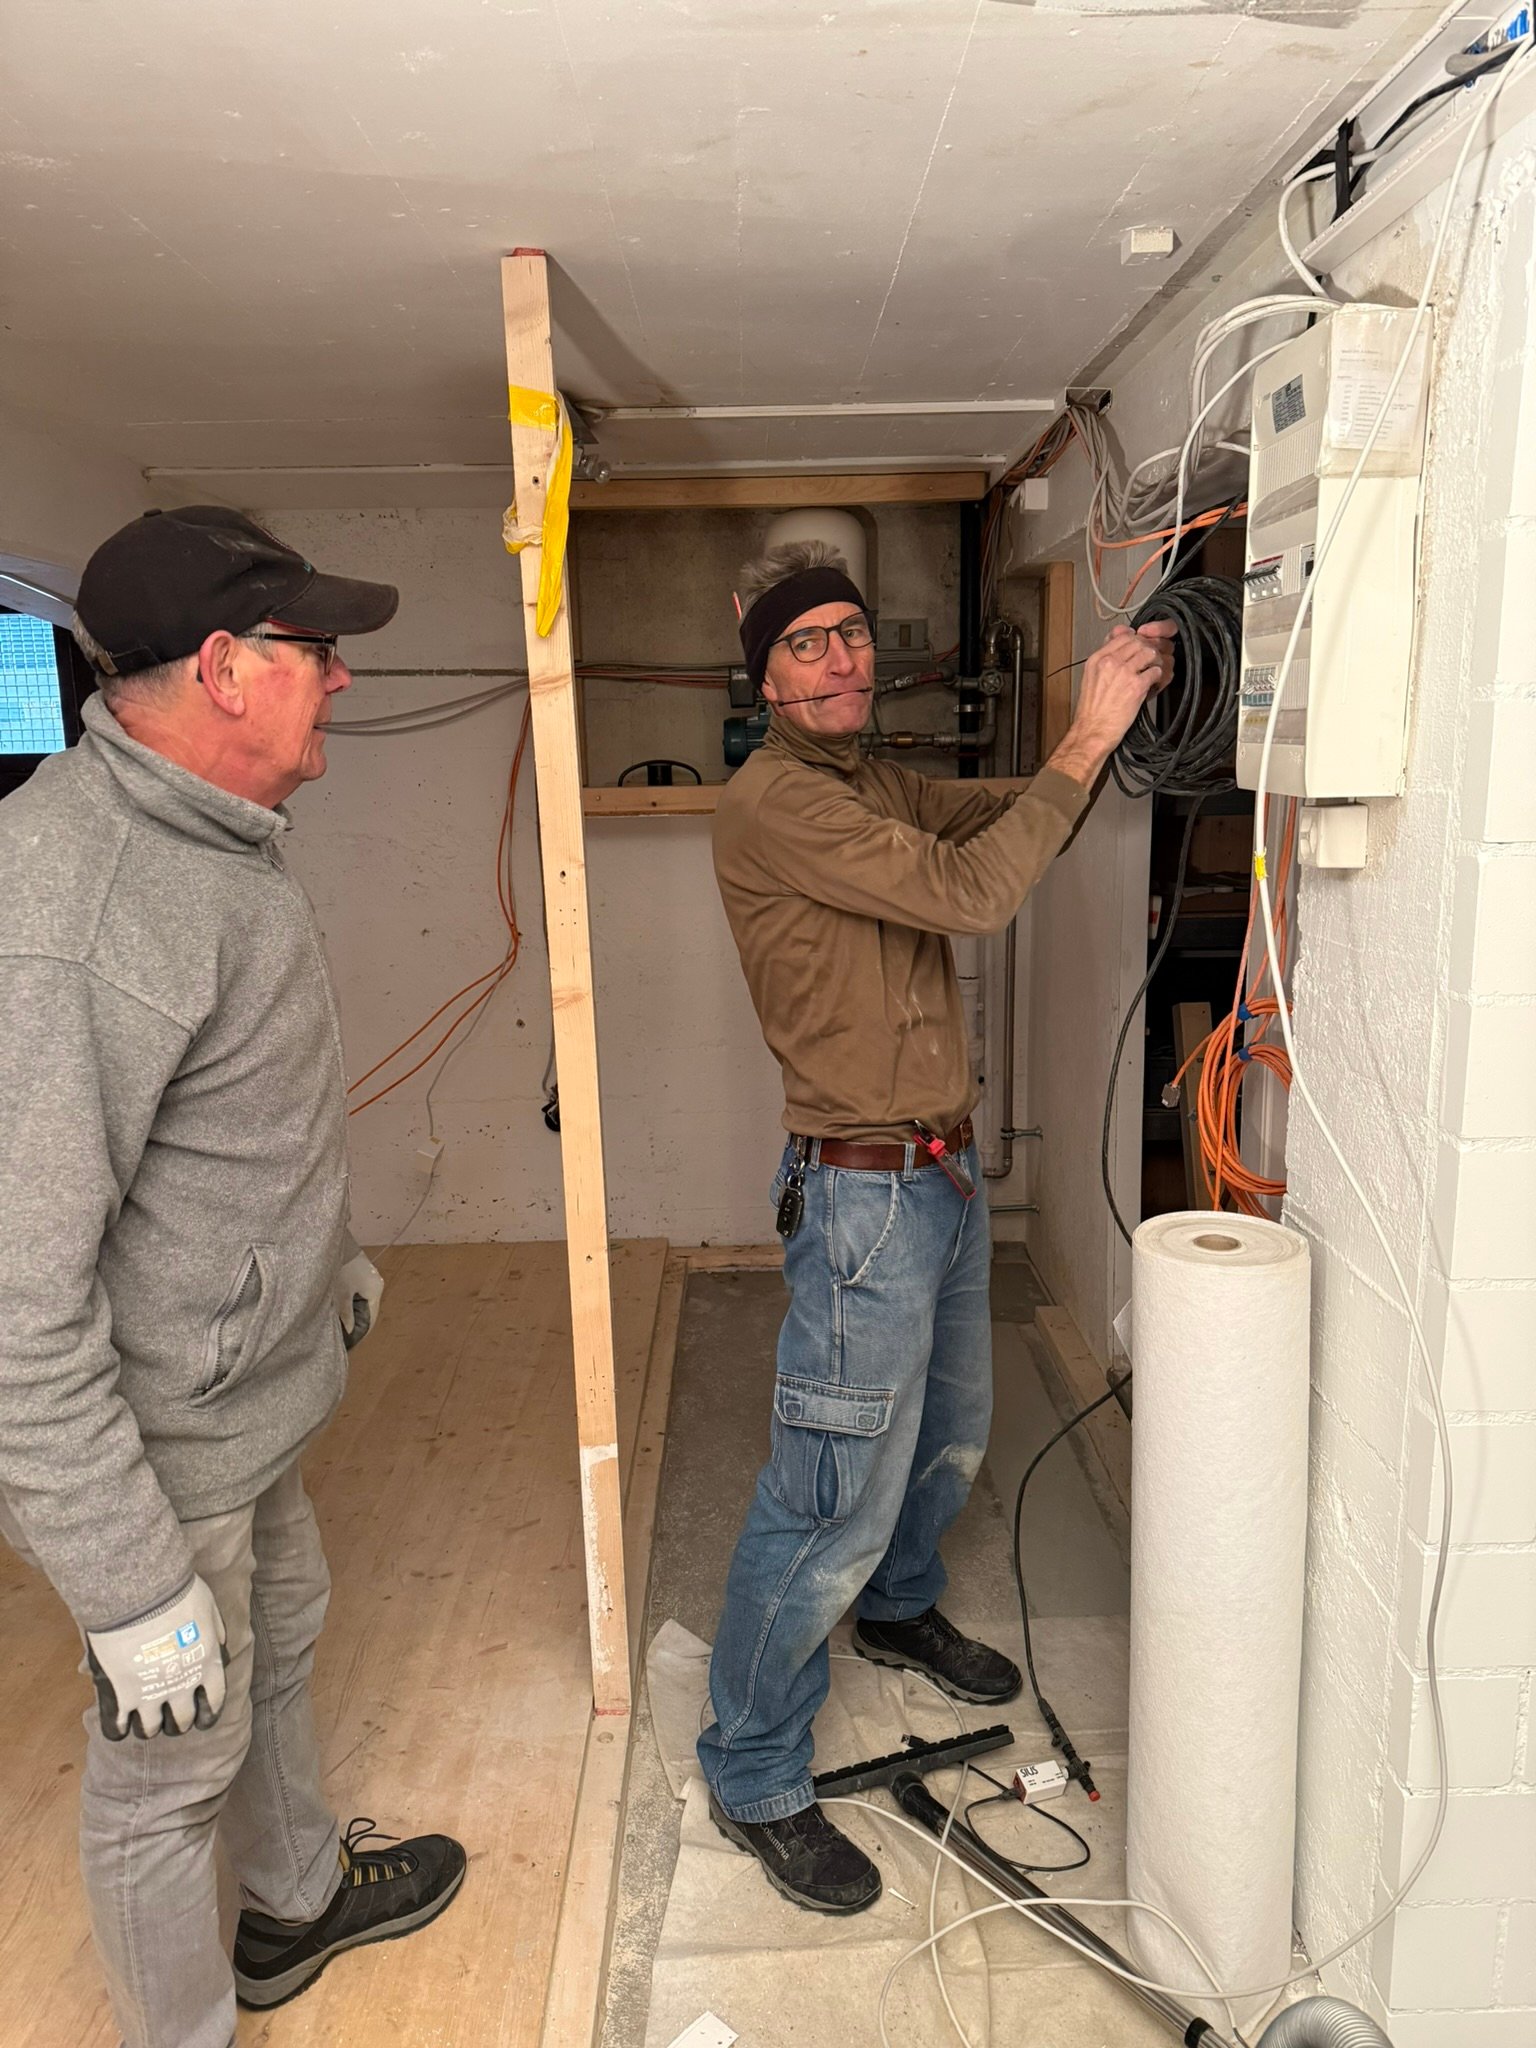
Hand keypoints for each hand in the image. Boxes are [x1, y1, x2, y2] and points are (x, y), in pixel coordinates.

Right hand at [86, 1575, 227, 1739]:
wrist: (139, 1594)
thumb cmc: (176, 1593)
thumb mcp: (208, 1606)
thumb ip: (216, 1628)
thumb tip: (221, 1643)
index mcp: (207, 1665)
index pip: (213, 1702)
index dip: (207, 1713)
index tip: (201, 1717)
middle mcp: (183, 1686)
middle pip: (183, 1721)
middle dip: (178, 1721)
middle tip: (170, 1716)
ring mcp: (152, 1694)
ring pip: (151, 1729)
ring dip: (149, 1726)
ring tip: (143, 1719)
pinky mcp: (123, 1695)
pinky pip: (118, 1728)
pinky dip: (119, 1728)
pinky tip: (119, 1720)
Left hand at [334, 1249, 383, 1347]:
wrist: (334, 1241)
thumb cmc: (341, 1267)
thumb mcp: (341, 1293)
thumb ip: (345, 1314)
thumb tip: (348, 1333)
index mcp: (375, 1291)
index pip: (370, 1320)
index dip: (358, 1334)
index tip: (346, 1345)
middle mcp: (374, 1285)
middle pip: (365, 1312)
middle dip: (352, 1324)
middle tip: (338, 1337)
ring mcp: (366, 1279)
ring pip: (358, 1303)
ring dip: (348, 1314)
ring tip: (334, 1325)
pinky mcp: (357, 1274)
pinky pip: (354, 1295)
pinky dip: (346, 1303)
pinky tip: (334, 1308)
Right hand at [1049, 621, 1176, 787]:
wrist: (1092, 731)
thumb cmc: (1092, 710)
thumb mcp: (1092, 677)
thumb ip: (1105, 659)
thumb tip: (1117, 644)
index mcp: (1097, 659)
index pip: (1122, 635)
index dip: (1136, 640)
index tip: (1139, 647)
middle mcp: (1110, 662)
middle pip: (1138, 641)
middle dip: (1148, 649)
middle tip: (1150, 658)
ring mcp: (1124, 673)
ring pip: (1149, 653)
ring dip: (1155, 661)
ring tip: (1153, 669)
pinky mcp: (1136, 687)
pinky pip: (1155, 671)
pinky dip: (1158, 676)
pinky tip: (1154, 683)